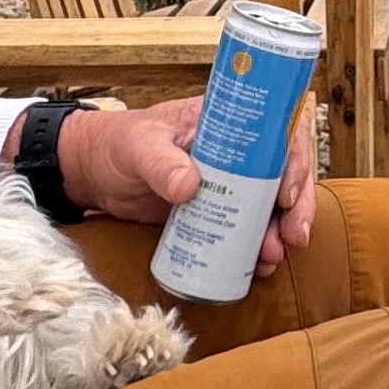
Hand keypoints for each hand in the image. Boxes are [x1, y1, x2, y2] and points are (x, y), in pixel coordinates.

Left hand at [51, 91, 318, 275]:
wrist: (93, 174)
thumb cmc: (116, 145)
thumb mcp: (137, 147)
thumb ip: (160, 163)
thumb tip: (190, 186)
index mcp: (228, 122)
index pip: (278, 132)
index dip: (294, 161)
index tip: (286, 195)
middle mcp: (237, 151)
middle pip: (284, 173)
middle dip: (295, 207)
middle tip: (292, 238)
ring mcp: (229, 183)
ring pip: (270, 205)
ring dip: (279, 232)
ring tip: (271, 258)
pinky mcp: (216, 212)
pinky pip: (247, 227)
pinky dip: (257, 247)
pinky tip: (258, 266)